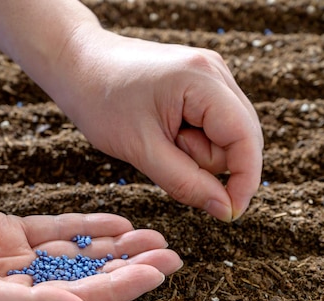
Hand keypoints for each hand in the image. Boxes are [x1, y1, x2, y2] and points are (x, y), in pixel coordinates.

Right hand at [0, 190, 181, 300]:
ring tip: (152, 236)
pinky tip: (114, 223)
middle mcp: (17, 296)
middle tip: (171, 254)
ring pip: (76, 256)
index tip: (159, 272)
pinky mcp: (6, 237)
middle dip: (129, 267)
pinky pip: (54, 232)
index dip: (122, 287)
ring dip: (114, 246)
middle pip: (86, 281)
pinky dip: (84, 226)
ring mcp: (13, 266)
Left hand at [51, 29, 263, 221]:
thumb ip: (186, 183)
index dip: (245, 180)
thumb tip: (226, 210)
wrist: (77, 64)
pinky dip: (193, 139)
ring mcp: (211, 74)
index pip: (246, 138)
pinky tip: (166, 131)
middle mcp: (215, 71)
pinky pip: (213, 126)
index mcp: (202, 80)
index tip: (229, 213)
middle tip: (165, 152)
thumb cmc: (101, 101)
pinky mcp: (202, 82)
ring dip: (196, 150)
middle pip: (239, 139)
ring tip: (158, 137)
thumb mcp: (141, 150)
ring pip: (226, 137)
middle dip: (207, 160)